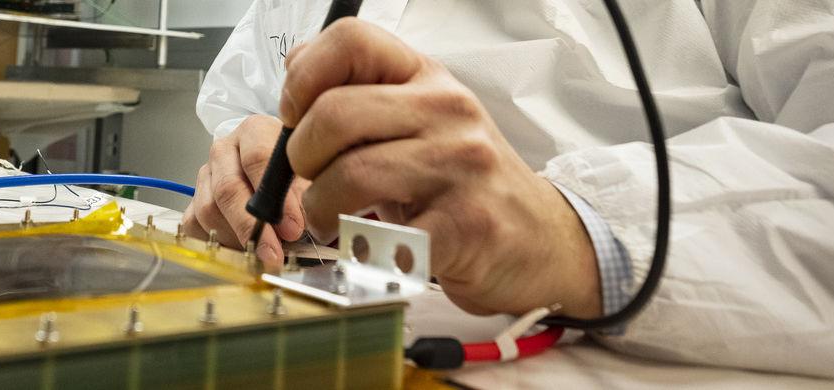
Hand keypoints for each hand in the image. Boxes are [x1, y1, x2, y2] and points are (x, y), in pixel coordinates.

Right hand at [182, 114, 311, 271]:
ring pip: (208, 210)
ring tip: (261, 251)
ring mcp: (206, 174)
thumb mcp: (307, 173)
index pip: (258, 159)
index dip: (276, 199)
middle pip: (227, 188)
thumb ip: (305, 194)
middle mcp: (225, 150)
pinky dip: (216, 242)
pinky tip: (241, 248)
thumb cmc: (291, 170)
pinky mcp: (195, 198)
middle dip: (251, 227)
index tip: (293, 228)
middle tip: (272, 252)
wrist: (270, 168)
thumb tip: (301, 224)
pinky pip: (194, 224)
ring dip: (235, 238)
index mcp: (254, 132)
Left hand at [280, 19, 601, 318]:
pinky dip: (360, 248)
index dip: (304, 77)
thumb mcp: (419, 118)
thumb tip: (297, 68)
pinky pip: (382, 235)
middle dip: (302, 156)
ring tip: (333, 220)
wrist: (538, 237)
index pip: (351, 39)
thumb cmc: (463, 180)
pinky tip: (371, 248)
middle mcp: (447, 110)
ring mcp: (460, 166)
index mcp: (427, 77)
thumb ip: (363, 92)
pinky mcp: (464, 225)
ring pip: (348, 176)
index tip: (296, 115)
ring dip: (321, 209)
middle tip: (312, 178)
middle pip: (333, 113)